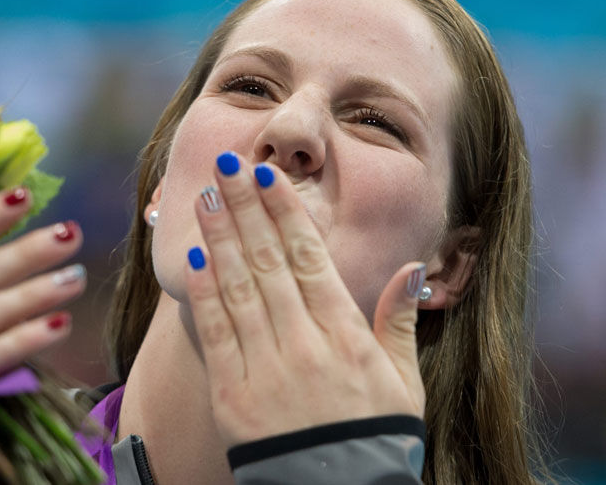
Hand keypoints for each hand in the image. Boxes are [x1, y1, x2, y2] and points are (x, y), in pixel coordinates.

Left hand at [184, 153, 425, 447]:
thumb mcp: (405, 383)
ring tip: (205, 197)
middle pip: (268, 261)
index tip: (266, 176)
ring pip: (238, 288)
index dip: (284, 212)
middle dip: (245, 208)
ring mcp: (267, 368)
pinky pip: (216, 334)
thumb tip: (411, 268)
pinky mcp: (233, 395)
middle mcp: (304, 343)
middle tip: (226, 166)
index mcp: (346, 335)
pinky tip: (194, 258)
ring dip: (220, 238)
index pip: (310, 258)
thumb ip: (401, 322)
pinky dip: (204, 294)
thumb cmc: (375, 439)